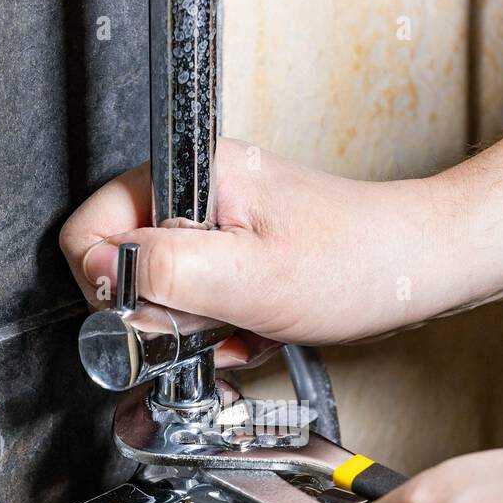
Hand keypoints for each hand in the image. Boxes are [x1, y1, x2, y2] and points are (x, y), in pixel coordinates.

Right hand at [59, 138, 456, 353]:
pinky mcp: (233, 251)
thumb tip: (100, 272)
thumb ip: (165, 271)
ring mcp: (214, 221)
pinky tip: (255, 328)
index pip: (89, 231)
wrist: (413, 270)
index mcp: (189, 174)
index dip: (112, 286)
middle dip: (162, 312)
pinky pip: (197, 302)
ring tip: (243, 323)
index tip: (155, 312)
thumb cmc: (356, 263)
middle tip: (212, 321)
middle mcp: (195, 190)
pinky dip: (222, 327)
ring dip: (197, 326)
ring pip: (160, 291)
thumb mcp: (250, 277)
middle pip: (121, 266)